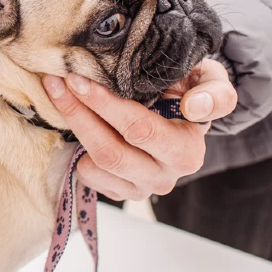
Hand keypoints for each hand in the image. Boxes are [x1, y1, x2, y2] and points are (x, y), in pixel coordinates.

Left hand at [42, 59, 236, 200]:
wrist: (186, 115)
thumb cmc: (192, 92)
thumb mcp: (212, 82)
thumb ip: (215, 93)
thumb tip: (194, 108)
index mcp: (187, 149)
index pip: (140, 129)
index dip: (107, 105)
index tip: (80, 79)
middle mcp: (165, 176)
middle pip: (111, 151)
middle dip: (79, 111)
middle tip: (60, 80)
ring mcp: (140, 187)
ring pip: (96, 164)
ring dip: (72, 125)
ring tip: (57, 90)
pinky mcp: (120, 192)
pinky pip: (89, 176)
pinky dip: (75, 147)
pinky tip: (71, 119)